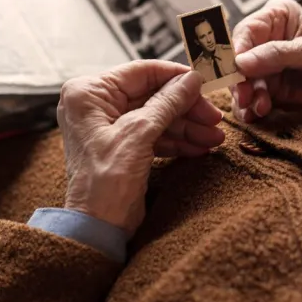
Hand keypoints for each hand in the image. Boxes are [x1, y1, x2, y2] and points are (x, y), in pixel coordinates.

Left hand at [57, 61, 223, 236]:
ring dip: (186, 127)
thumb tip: (191, 79)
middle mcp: (95, 105)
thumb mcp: (139, 134)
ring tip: (213, 137)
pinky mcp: (121, 146)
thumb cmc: (103, 183)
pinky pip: (153, 134)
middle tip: (213, 117)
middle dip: (186, 108)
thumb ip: (167, 102)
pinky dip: (176, 140)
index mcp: (88, 93)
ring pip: (156, 116)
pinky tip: (198, 147)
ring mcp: (108, 126)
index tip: (203, 82)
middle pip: (152, 95)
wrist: (97, 229)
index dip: (176, 76)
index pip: (141, 72)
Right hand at [231, 0, 301, 121]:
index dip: (236, 50)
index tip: (236, 69)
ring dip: (245, 96)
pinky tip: (257, 114)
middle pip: (238, 58)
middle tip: (244, 96)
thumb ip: (279, 54)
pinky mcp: (271, 90)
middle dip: (238, 79)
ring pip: (241, 82)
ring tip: (258, 108)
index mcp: (278, 17)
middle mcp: (267, 40)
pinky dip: (250, 108)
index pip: (247, 31)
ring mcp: (267, 67)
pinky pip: (251, 99)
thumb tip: (241, 62)